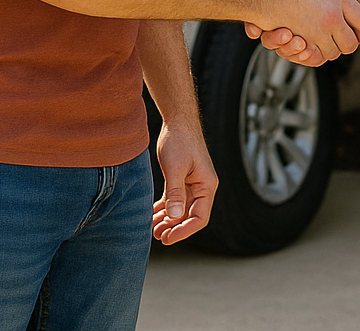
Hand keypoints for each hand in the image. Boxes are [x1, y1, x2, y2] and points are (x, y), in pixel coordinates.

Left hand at [151, 119, 217, 244]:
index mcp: (207, 185)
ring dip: (168, 220)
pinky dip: (164, 209)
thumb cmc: (180, 141)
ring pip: (181, 209)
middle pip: (190, 216)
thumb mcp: (175, 168)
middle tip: (157, 236)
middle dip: (174, 228)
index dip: (184, 230)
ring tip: (153, 229)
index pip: (199, 217)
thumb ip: (175, 193)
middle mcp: (202, 187)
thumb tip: (174, 217)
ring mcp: (192, 184)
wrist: (177, 121)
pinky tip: (152, 216)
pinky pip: (174, 200)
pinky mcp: (181, 179)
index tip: (168, 238)